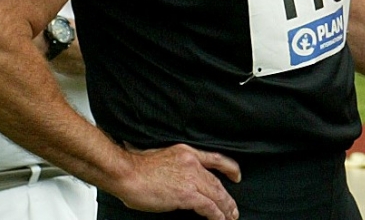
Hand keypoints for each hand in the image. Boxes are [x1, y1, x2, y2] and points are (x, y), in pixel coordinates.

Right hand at [118, 143, 241, 219]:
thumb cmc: (136, 167)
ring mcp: (190, 178)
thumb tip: (180, 179)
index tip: (237, 175)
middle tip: (234, 209)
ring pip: (216, 194)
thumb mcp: (163, 156)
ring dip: (226, 208)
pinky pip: (208, 206)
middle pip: (217, 182)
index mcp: (187, 152)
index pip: (215, 158)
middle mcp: (192, 163)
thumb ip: (176, 166)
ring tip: (231, 217)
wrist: (127, 173)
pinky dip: (216, 214)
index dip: (229, 167)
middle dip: (228, 197)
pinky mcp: (186, 194)